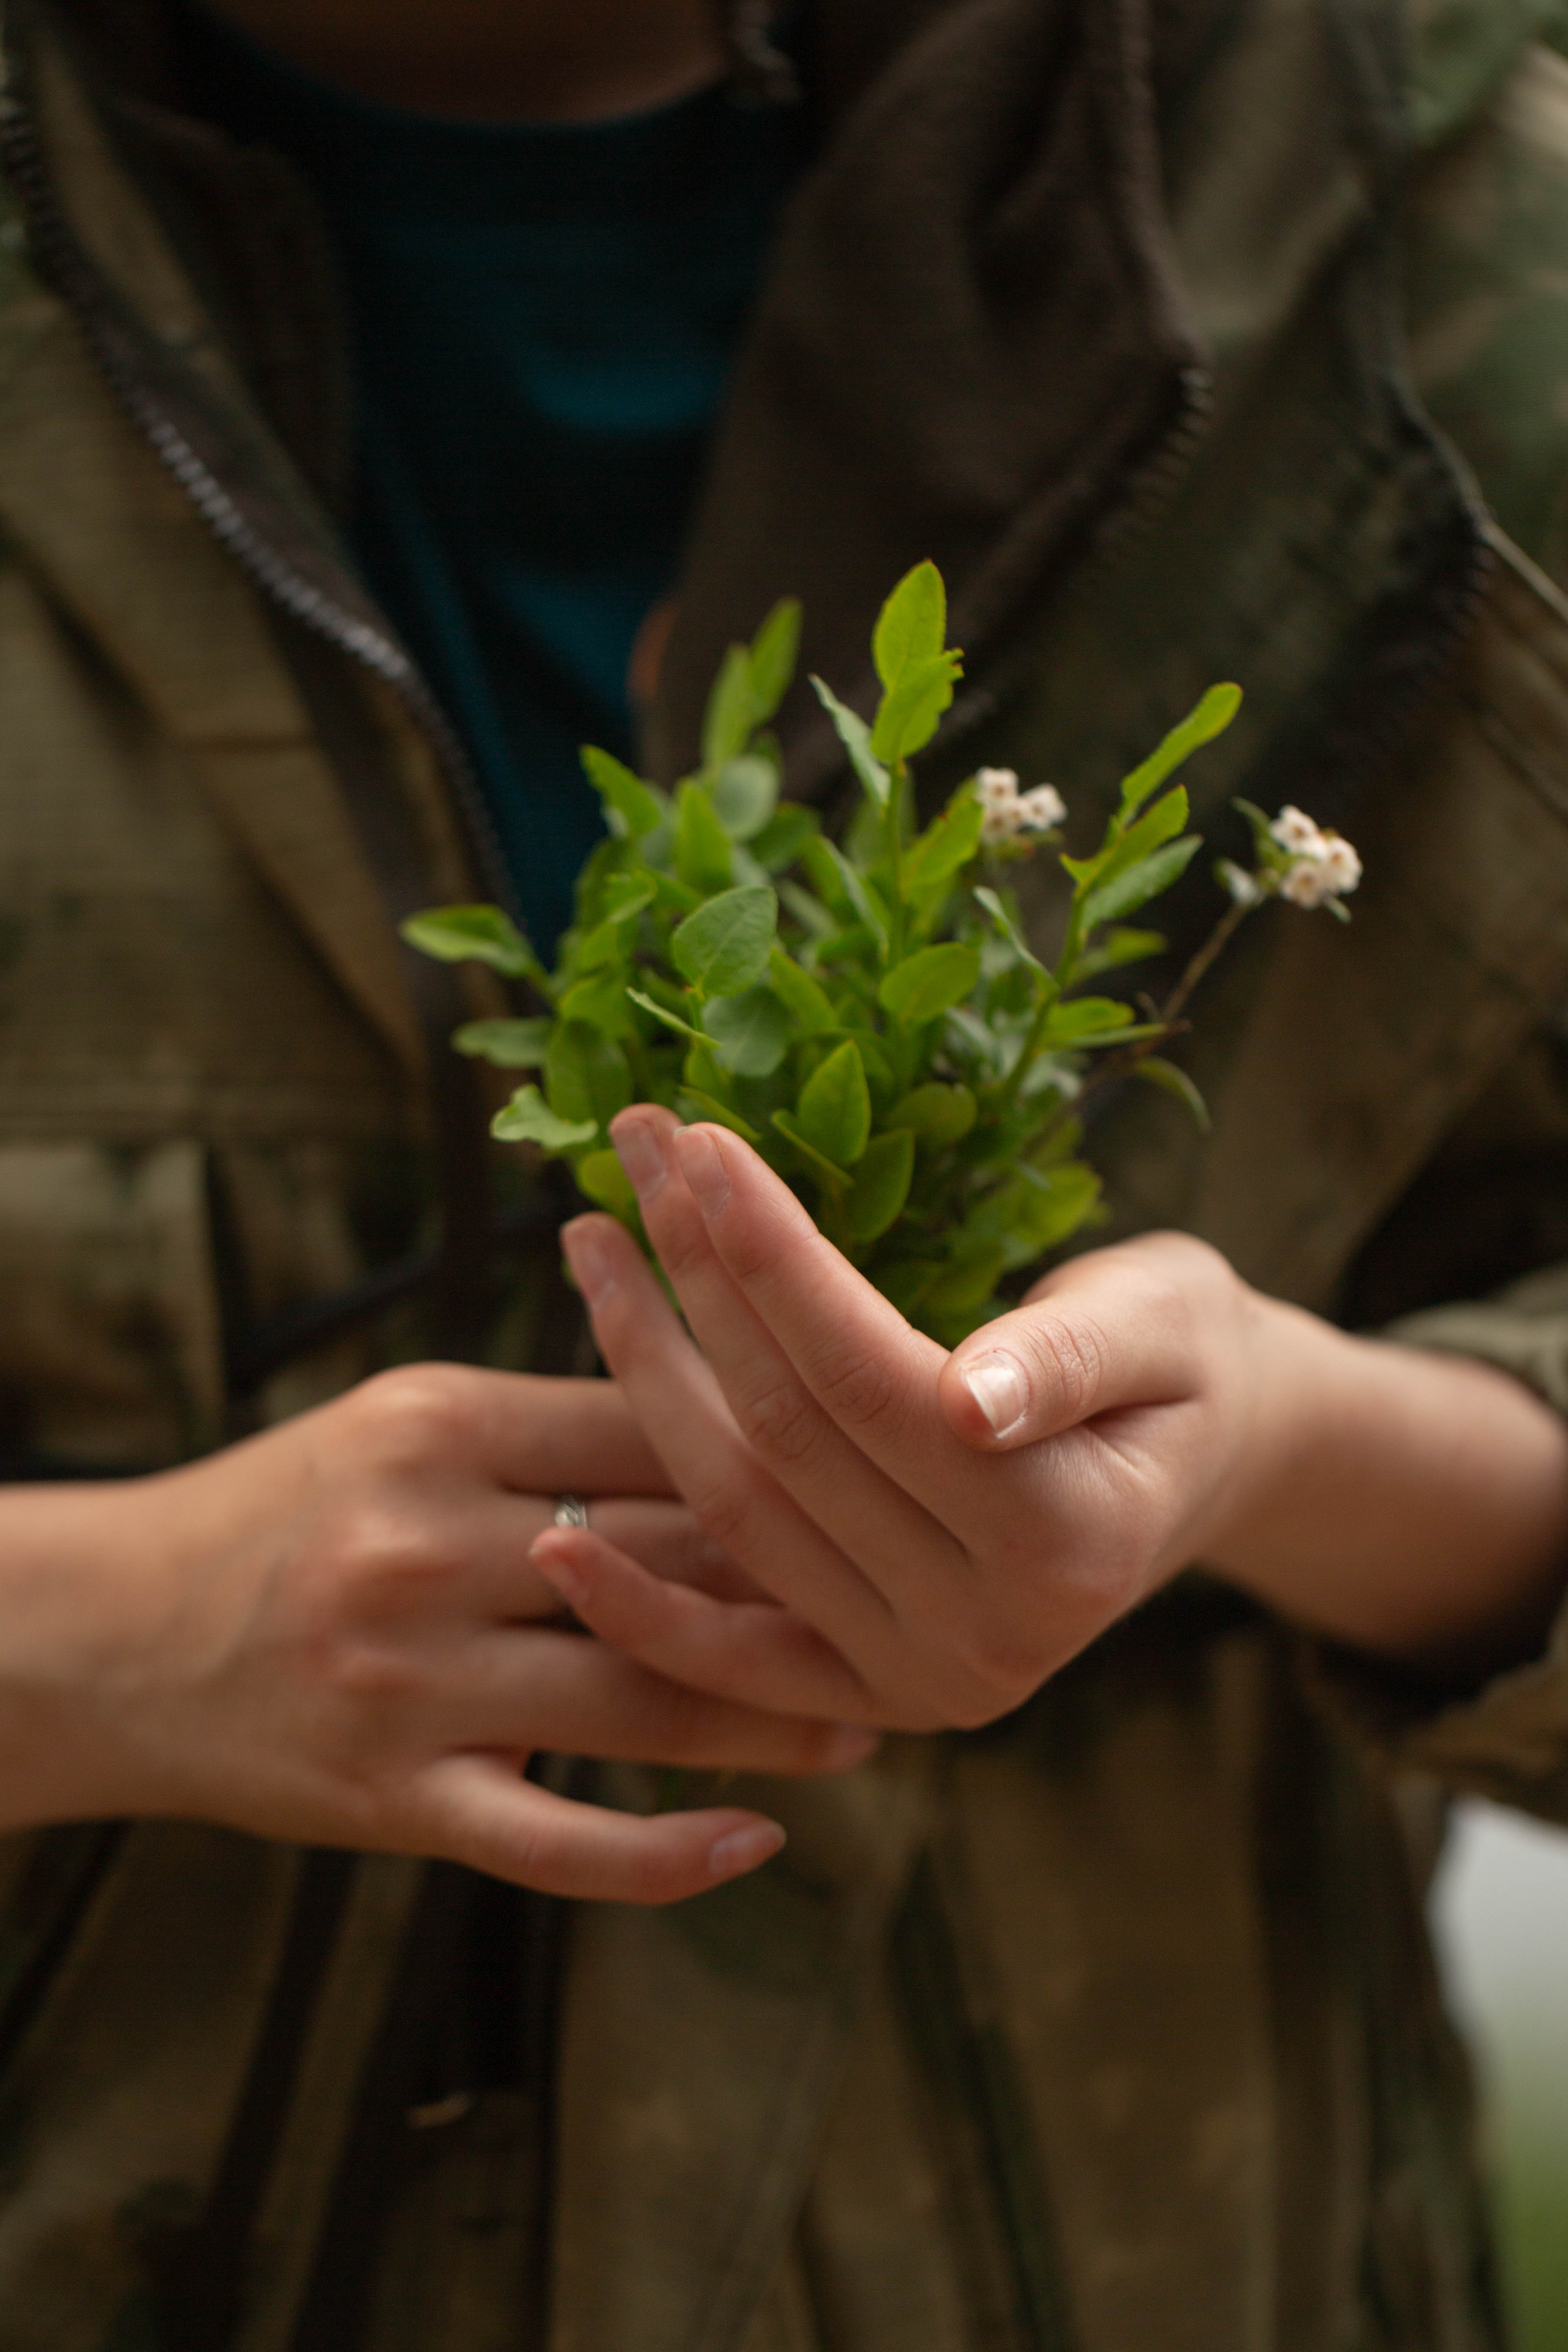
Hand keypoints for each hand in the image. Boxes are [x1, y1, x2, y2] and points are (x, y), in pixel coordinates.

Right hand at [0, 1365, 876, 1901]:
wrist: (114, 1636)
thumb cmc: (281, 1511)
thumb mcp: (399, 1426)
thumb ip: (545, 1425)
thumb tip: (722, 1428)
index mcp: (433, 1429)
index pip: (645, 1430)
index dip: (773, 1454)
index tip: (869, 1471)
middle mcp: (424, 1550)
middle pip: (659, 1561)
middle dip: (795, 1586)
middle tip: (913, 1600)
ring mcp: (409, 1685)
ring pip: (637, 1701)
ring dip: (772, 1718)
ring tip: (875, 1719)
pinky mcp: (389, 1800)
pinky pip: (551, 1841)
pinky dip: (664, 1854)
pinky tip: (758, 1844)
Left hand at [529, 1108, 1567, 1726]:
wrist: (1194, 1460)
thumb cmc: (1182, 1359)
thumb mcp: (1168, 1323)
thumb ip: (1077, 1357)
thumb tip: (976, 1401)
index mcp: (1071, 1545)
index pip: (872, 1383)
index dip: (779, 1261)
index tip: (705, 1145)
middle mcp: (987, 1644)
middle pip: (788, 1439)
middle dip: (701, 1278)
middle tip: (642, 1149)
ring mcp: (918, 1686)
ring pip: (737, 1514)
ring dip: (647, 1372)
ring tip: (591, 1240)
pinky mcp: (864, 1702)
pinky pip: (728, 1661)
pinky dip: (638, 1607)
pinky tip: (558, 1530)